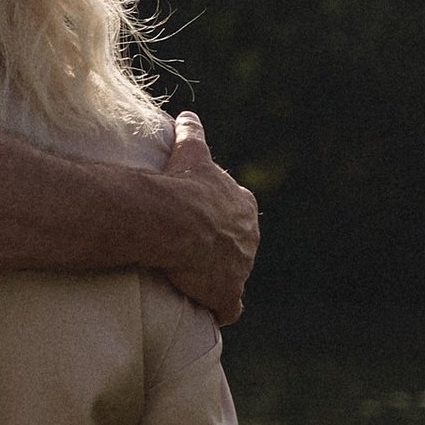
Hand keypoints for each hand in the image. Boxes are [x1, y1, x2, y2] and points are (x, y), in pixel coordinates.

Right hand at [159, 113, 258, 324]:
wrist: (176, 220)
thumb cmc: (183, 186)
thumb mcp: (191, 153)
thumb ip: (192, 133)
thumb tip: (186, 114)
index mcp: (242, 206)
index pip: (238, 213)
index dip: (220, 218)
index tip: (202, 222)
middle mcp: (249, 237)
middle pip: (240, 246)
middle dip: (223, 250)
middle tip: (195, 252)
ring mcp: (241, 268)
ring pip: (235, 276)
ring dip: (218, 279)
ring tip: (194, 282)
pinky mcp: (227, 293)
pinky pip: (229, 308)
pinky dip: (221, 309)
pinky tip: (208, 309)